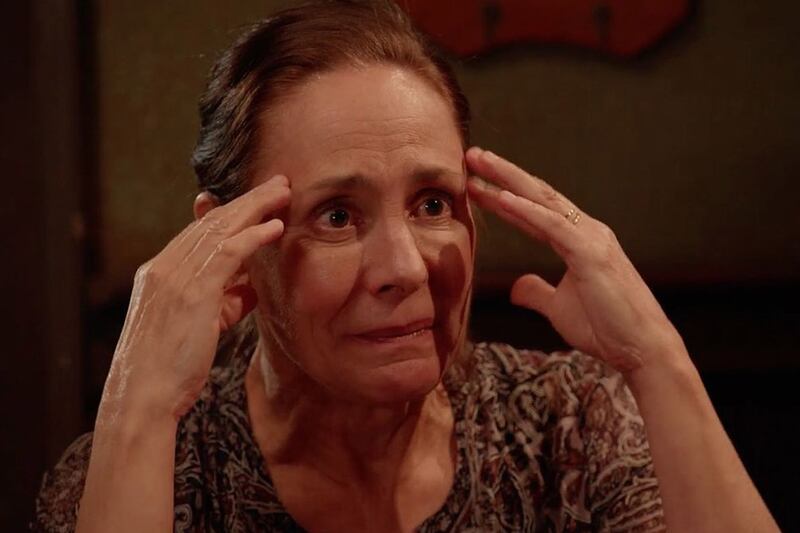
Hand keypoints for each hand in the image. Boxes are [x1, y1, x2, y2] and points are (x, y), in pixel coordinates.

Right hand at [102, 175, 290, 420]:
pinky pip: (227, 253)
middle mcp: (164, 267)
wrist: (143, 397)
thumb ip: (223, 301)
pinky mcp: (192, 292)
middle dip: (247, 200)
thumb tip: (251, 287)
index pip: (198, 232)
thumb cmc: (170, 369)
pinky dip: (252, 236)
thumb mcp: (199, 326)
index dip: (229, 213)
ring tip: (282, 191)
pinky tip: (274, 226)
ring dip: (255, 207)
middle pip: (211, 223)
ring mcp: (175, 276)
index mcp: (160, 273)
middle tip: (276, 183)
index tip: (253, 200)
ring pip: (221, 229)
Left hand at [465, 147, 683, 373]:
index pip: (534, 212)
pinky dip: (526, 210)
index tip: (476, 183)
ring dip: (508, 180)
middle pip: (537, 195)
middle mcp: (586, 231)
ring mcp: (590, 239)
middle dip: (503, 174)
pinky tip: (501, 197)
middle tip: (473, 155)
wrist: (641, 350)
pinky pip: (552, 226)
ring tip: (479, 163)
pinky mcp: (591, 254)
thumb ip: (538, 293)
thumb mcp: (559, 309)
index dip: (504, 196)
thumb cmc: (607, 329)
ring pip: (542, 201)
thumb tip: (516, 287)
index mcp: (579, 241)